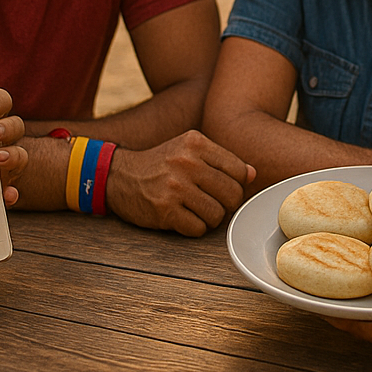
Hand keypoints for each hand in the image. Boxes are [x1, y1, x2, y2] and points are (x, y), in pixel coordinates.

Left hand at [0, 88, 27, 206]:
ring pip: (20, 155)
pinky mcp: (3, 186)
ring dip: (12, 155)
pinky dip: (10, 192)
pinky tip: (7, 194)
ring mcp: (6, 161)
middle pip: (15, 126)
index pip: (2, 101)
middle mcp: (3, 138)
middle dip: (4, 128)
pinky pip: (11, 189)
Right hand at [105, 130, 254, 235]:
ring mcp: (174, 186)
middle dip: (227, 205)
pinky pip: (198, 229)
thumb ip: (221, 159)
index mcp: (196, 142)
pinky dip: (194, 228)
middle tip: (214, 204)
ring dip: (210, 219)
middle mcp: (186, 162)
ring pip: (217, 215)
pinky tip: (183, 218)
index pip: (239, 170)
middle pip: (232, 194)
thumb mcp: (188, 149)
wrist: (118, 175)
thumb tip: (252, 174)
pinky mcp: (164, 210)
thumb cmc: (161, 163)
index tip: (224, 188)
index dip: (237, 185)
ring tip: (197, 211)